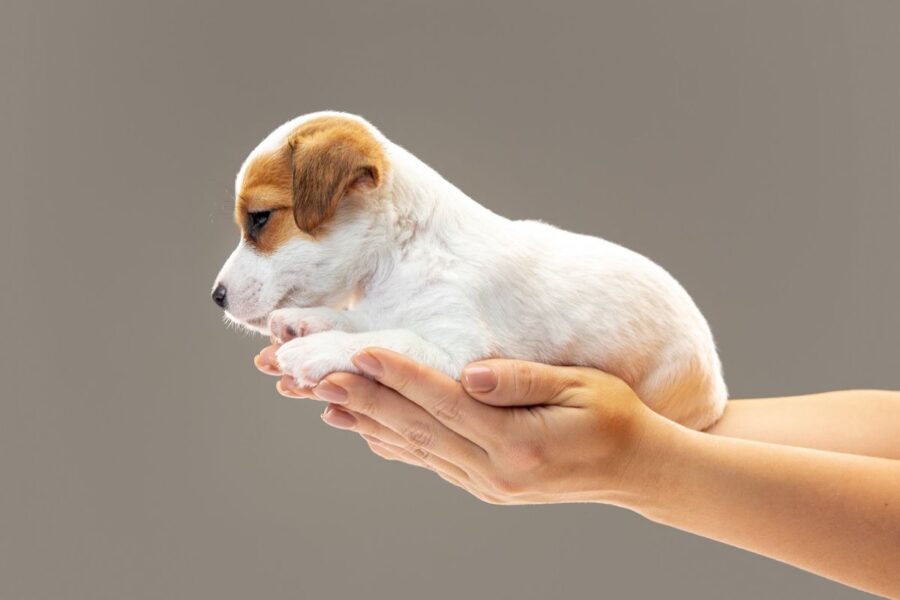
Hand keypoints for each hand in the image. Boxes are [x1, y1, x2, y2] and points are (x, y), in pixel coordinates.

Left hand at [255, 344, 672, 504]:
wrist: (637, 469)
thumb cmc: (615, 416)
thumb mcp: (580, 388)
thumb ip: (522, 380)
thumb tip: (470, 373)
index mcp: (518, 442)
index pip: (445, 401)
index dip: (400, 375)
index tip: (358, 351)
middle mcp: (495, 470)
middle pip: (417, 428)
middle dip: (365, 399)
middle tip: (317, 376)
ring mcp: (487, 483)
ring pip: (416, 448)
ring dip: (369, 422)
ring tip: (324, 400)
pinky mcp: (486, 486)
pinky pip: (431, 462)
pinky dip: (395, 444)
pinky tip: (368, 431)